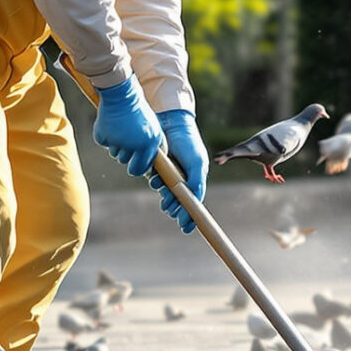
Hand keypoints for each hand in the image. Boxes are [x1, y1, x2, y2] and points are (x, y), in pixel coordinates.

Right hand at [92, 78, 163, 176]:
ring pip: (114, 153)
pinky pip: (103, 143)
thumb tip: (153, 164)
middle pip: (125, 161)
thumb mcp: (153, 127)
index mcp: (150, 143)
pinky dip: (105, 136)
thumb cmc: (138, 110)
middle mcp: (135, 145)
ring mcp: (118, 141)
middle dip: (124, 157)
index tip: (133, 165)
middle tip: (123, 145)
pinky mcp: (104, 136)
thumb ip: (153, 146)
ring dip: (115, 144)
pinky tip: (110, 123)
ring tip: (119, 128)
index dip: (136, 168)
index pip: (141, 168)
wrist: (122, 93)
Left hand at [152, 110, 206, 233]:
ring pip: (167, 193)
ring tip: (165, 202)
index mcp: (195, 178)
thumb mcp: (195, 161)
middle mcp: (183, 178)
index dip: (191, 216)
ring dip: (166, 199)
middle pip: (180, 201)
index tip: (187, 229)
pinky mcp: (157, 167)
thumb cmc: (187, 142)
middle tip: (171, 212)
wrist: (170, 122)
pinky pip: (156, 180)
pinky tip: (155, 180)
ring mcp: (169, 173)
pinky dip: (156, 183)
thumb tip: (195, 199)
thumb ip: (196, 180)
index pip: (194, 202)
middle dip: (176, 209)